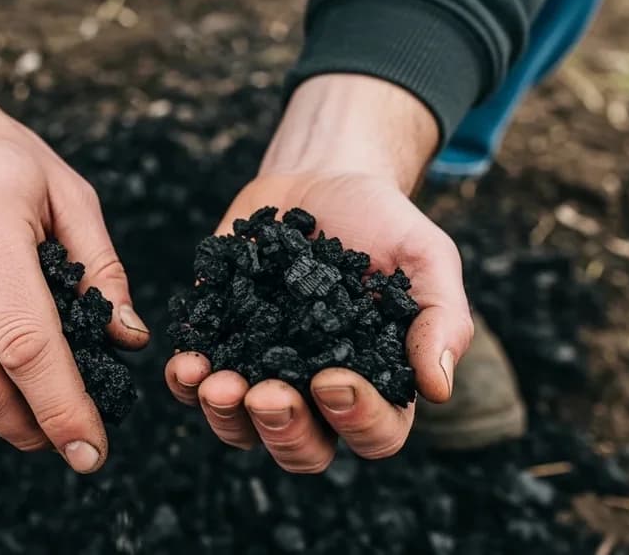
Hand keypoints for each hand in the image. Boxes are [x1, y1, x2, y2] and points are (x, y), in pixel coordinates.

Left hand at [165, 75, 472, 471]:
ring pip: (243, 431)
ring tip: (217, 383)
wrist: (321, 180)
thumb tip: (437, 388)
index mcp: (378, 387)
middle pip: (304, 449)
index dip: (355, 419)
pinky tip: (187, 364)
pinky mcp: (220, 348)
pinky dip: (188, 383)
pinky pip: (196, 388)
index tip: (331, 379)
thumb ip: (441, 317)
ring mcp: (263, 376)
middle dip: (283, 428)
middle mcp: (318, 396)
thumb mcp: (426, 257)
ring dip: (227, 416)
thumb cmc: (384, 223)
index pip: (375, 434)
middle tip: (267, 394)